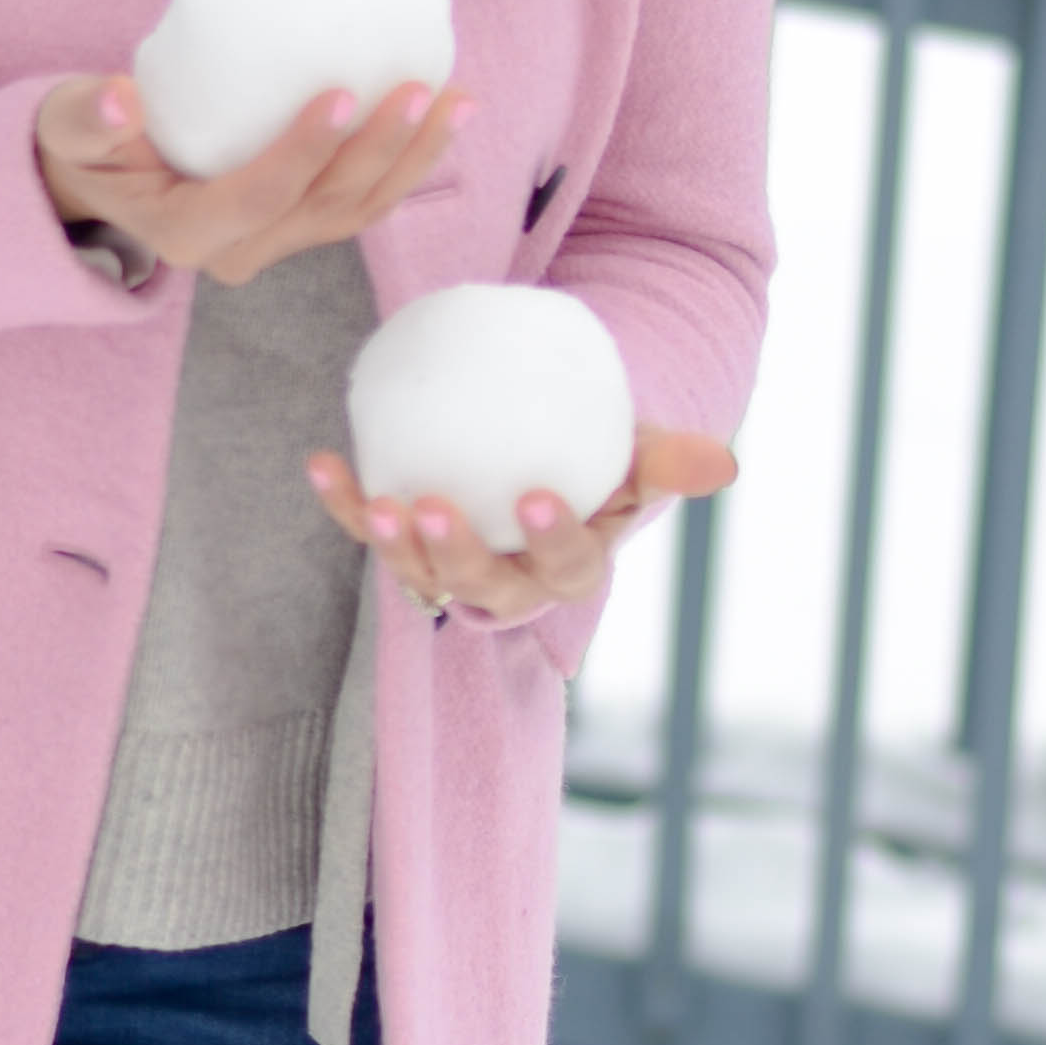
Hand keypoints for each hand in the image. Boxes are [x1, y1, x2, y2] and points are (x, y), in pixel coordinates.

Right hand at [35, 73, 469, 285]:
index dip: (304, 153)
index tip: (342, 92)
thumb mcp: (69, 128)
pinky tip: (443, 116)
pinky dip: (406, 164)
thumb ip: (87, 117)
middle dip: (382, 153)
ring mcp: (274, 243)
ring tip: (457, 101)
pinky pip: (361, 203)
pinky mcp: (297, 224)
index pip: (258, 198)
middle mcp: (238, 251)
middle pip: (326, 209)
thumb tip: (122, 99)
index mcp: (187, 232)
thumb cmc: (85, 144)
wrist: (96, 180)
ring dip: (413, 161)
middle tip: (424, 89)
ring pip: (357, 213)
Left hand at [303, 422, 738, 621]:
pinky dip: (345, 502)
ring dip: (393, 544)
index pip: (566, 567)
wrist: (542, 458)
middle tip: (434, 507)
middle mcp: (508, 585)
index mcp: (570, 567)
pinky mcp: (406, 545)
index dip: (551, 540)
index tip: (534, 498)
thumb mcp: (634, 457)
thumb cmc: (599, 462)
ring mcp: (451, 570)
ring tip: (380, 502)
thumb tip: (722, 463)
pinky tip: (323, 461)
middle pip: (483, 586)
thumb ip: (667, 460)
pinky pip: (371, 527)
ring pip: (421, 574)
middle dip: (457, 554)